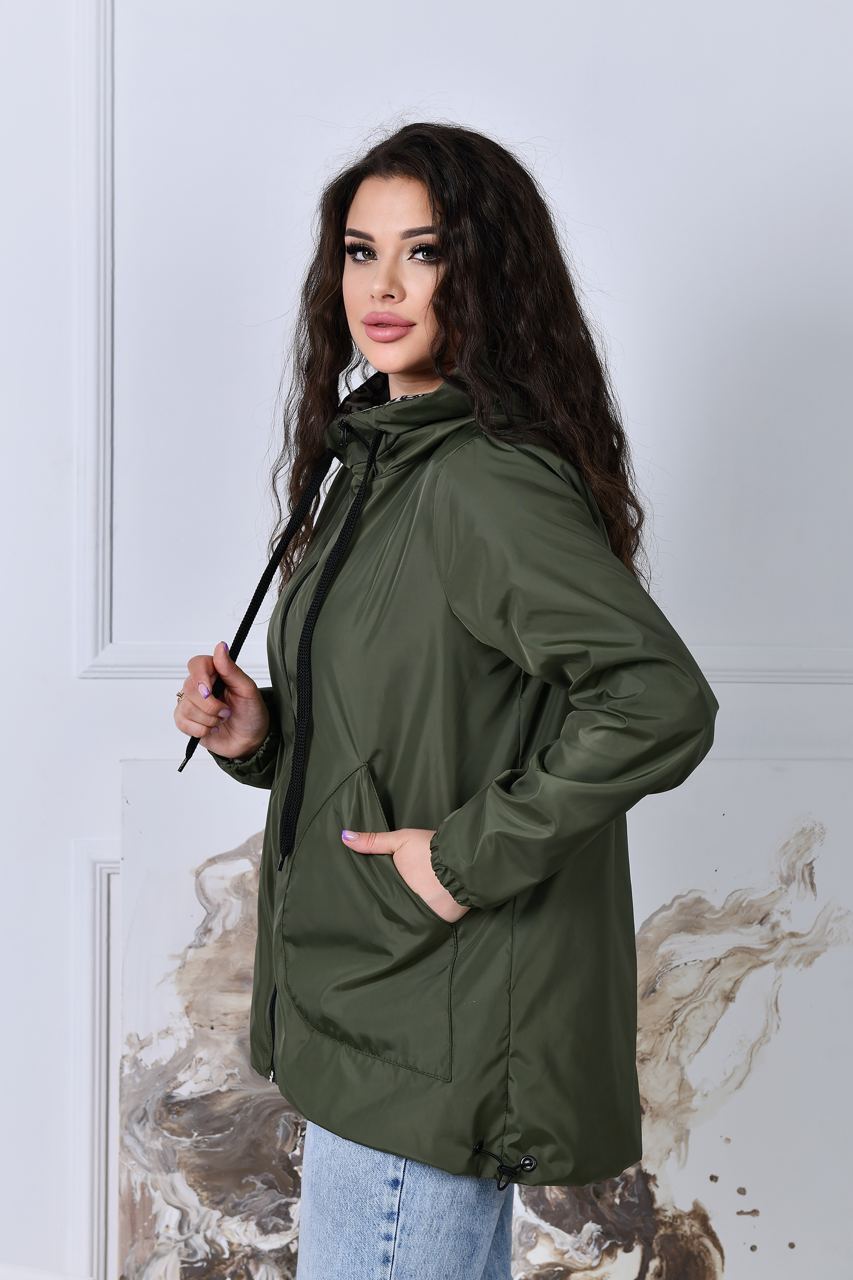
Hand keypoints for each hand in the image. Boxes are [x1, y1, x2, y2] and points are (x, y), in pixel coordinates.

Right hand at [175, 641, 270, 759]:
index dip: (200, 677)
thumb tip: (220, 646)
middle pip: (190, 688)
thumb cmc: (251, 713)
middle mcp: (200, 686)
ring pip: (186, 707)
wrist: (250, 740)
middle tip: (227, 711)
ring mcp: (191, 703)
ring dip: (209, 719)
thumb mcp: (247, 690)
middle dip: (211, 706)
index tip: (210, 690)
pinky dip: (200, 729)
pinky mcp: (186, 720)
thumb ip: (231, 669)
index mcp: (215, 673)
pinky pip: (181, 722)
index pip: (197, 664)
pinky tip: (211, 728)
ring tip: (221, 720)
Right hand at [341, 827, 469, 923]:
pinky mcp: (417, 921)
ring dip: (373, 915)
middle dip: (363, 899)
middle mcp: (402, 888)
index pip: (374, 877)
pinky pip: (399, 928)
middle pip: (378, 895)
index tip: (337, 882)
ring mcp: (409, 906)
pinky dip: (388, 929)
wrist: (454, 872)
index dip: (359, 879)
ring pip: (386, 913)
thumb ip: (374, 841)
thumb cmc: (428, 852)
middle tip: (337, 905)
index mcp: (397, 869)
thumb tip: (344, 834)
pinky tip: (368, 933)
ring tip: (348, 923)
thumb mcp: (399, 841)